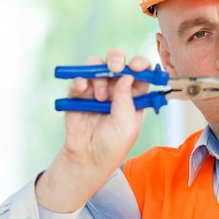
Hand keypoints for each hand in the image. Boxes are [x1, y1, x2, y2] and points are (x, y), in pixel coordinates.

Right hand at [36, 48, 150, 212]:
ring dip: (98, 76)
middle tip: (115, 68)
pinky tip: (81, 88)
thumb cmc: (113, 145)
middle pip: (117, 62)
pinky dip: (79, 80)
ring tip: (99, 97)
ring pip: (96, 66)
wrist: (88, 159)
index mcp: (134, 95)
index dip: (140, 65)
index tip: (137, 66)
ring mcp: (96, 89)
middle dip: (116, 59)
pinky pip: (78, 79)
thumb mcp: (127, 125)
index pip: (140, 72)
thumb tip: (127, 76)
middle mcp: (116, 88)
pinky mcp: (78, 95)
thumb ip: (127, 100)